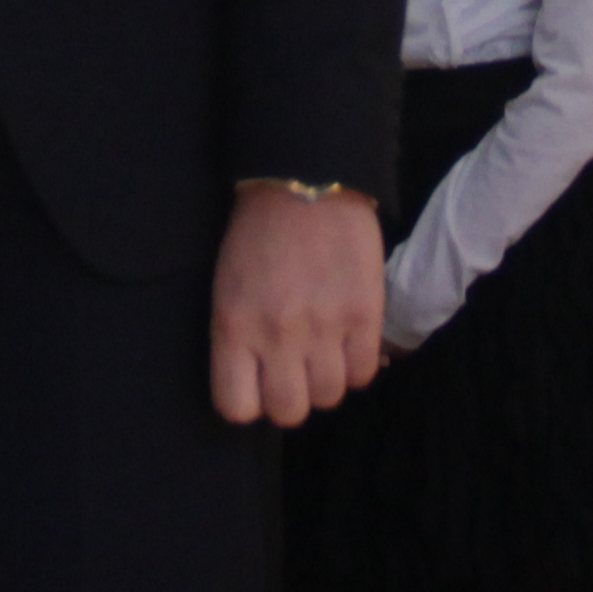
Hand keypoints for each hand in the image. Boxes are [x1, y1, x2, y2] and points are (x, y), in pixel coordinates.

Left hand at [208, 183, 382, 427]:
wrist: (306, 179)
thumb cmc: (257, 234)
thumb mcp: (227, 287)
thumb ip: (239, 339)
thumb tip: (259, 386)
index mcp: (233, 326)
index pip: (236, 408)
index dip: (249, 401)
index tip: (257, 384)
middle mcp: (277, 335)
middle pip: (289, 412)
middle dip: (292, 396)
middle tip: (294, 369)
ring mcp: (325, 327)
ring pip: (330, 397)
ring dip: (326, 378)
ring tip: (324, 348)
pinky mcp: (364, 314)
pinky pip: (364, 372)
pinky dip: (356, 363)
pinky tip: (348, 338)